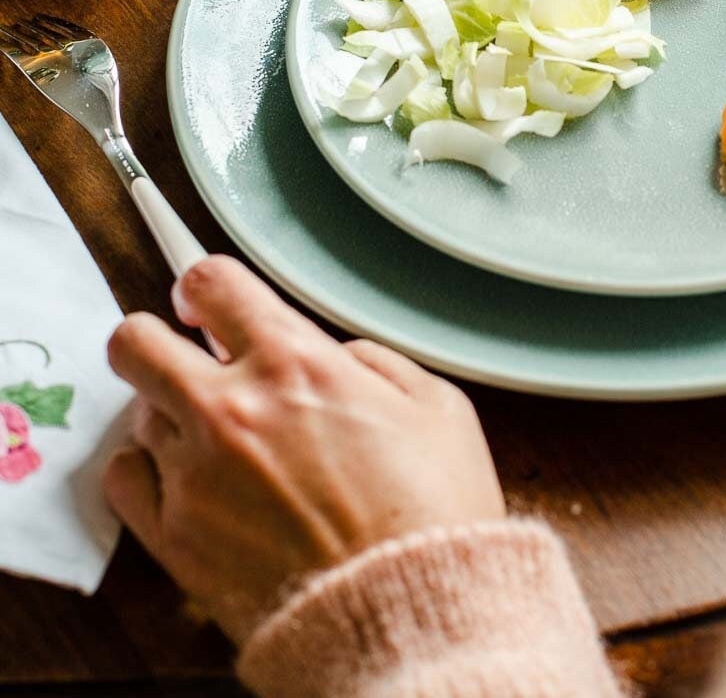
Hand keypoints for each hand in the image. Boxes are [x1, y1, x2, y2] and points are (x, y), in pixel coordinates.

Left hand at [103, 256, 504, 643]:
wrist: (406, 608)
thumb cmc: (432, 507)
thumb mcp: (436, 404)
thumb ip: (376, 362)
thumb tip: (335, 358)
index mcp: (295, 362)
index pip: (210, 284)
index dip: (205, 286)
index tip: (209, 303)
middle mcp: (231, 407)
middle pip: (135, 342)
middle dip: (156, 338)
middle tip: (188, 358)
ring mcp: (194, 474)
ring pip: (135, 412)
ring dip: (170, 413)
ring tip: (217, 439)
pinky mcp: (174, 537)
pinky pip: (123, 479)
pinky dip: (149, 470)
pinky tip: (189, 478)